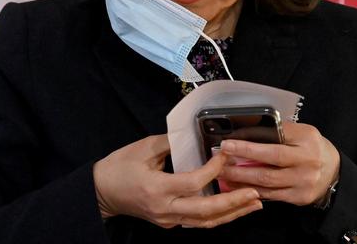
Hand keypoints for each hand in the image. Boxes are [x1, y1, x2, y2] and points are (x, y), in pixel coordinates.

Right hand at [92, 134, 262, 227]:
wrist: (101, 193)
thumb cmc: (119, 167)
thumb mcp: (142, 148)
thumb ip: (170, 141)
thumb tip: (193, 134)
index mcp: (157, 188)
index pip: (193, 183)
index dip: (213, 170)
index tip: (226, 155)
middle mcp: (165, 209)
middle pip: (205, 211)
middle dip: (233, 203)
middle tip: (254, 193)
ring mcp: (167, 219)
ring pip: (205, 222)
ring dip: (232, 214)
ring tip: (254, 204)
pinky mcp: (169, 222)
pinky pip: (197, 222)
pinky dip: (218, 215)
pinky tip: (233, 207)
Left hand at [217, 121, 339, 206]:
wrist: (334, 173)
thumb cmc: (312, 148)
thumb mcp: (302, 133)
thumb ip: (281, 132)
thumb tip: (248, 130)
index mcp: (307, 139)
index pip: (275, 138)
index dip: (250, 142)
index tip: (228, 143)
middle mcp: (307, 161)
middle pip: (270, 160)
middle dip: (242, 158)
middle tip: (221, 156)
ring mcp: (303, 181)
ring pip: (266, 180)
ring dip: (241, 177)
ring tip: (223, 173)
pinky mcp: (299, 197)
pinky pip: (271, 195)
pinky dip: (251, 190)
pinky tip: (237, 187)